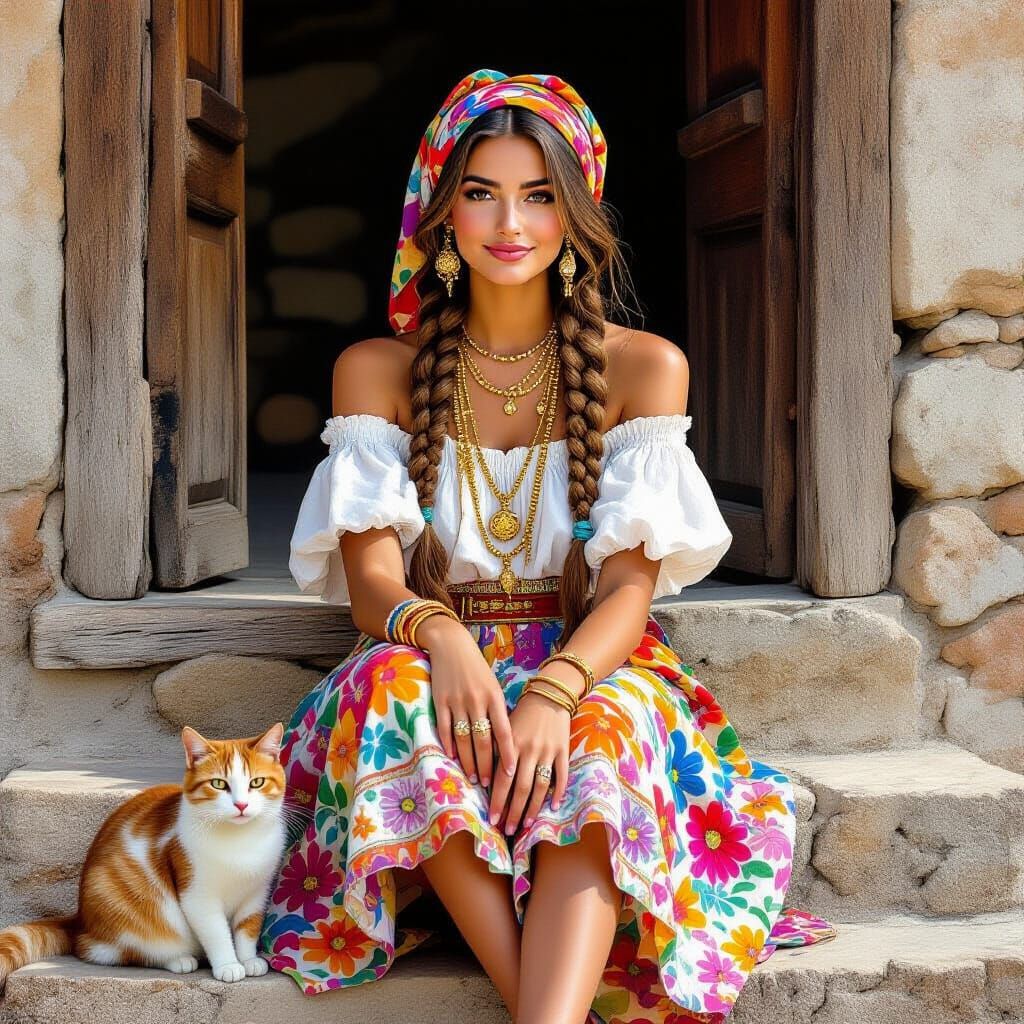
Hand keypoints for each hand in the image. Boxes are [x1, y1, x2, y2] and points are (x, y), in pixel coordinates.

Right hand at [422, 617, 515, 787]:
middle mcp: (477, 701)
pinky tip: (452, 759)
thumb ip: (497, 710)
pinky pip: (445, 728)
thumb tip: (505, 741)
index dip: (508, 755)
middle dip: (487, 766)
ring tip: (473, 778)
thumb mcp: (493, 686)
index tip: (512, 774)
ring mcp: (457, 701)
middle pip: (483, 741)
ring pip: (464, 739)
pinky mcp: (440, 701)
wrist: (451, 645)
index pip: (504, 732)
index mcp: (494, 697)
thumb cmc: (476, 668)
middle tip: (489, 785)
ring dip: (469, 762)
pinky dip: (449, 745)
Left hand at [488, 689, 570, 835]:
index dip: (498, 801)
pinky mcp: (563, 750)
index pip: (502, 779)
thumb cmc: (522, 713)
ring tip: (526, 825)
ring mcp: (547, 750)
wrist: (548, 694)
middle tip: (508, 830)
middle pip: (520, 787)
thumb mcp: (505, 728)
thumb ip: (498, 752)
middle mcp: (529, 749)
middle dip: (513, 811)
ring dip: (532, 807)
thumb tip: (486, 780)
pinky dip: (558, 792)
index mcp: (511, 744)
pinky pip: (561, 775)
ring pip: (540, 786)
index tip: (492, 820)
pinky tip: (553, 807)